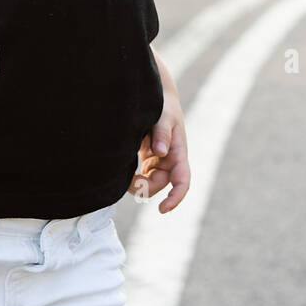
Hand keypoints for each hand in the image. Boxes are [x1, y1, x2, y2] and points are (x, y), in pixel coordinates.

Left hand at [132, 85, 189, 213]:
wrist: (156, 96)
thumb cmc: (163, 105)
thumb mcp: (163, 116)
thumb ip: (162, 133)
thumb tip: (161, 152)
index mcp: (178, 152)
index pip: (182, 181)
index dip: (175, 198)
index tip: (163, 209)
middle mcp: (170, 159)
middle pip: (160, 184)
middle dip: (144, 188)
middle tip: (127, 182)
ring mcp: (159, 159)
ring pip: (149, 182)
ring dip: (137, 183)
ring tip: (124, 173)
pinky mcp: (148, 157)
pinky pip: (142, 175)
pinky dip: (133, 176)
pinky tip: (124, 169)